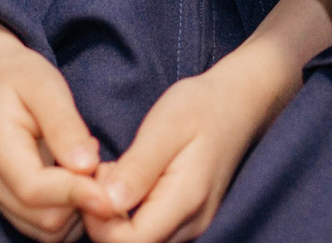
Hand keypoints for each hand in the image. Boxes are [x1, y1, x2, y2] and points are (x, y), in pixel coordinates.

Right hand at [0, 0, 115, 240]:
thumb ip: (65, 126)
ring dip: (78, 212)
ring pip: (46, 231)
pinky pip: (44, 228)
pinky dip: (69, 215)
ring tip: (92, 173)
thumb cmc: (22, 77)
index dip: (76, 195)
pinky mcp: (7, 204)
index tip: (111, 193)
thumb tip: (87, 167)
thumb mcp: (47, 86)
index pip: (34, 190)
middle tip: (104, 169)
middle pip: (44, 219)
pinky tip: (79, 184)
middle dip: (81, 203)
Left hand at [85, 0, 331, 242]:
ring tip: (114, 171)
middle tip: (101, 171)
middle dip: (103, 217)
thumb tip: (107, 204)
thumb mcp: (166, 126)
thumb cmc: (200, 107)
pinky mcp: (186, 219)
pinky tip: (126, 179)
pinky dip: (128, 211)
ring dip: (114, 214)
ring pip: (139, 239)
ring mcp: (190, 225)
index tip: (94, 178)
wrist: (238, 103)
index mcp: (186, 201)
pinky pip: (148, 229)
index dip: (99, 218)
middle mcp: (191, 224)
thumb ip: (138, 167)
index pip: (129, 242)